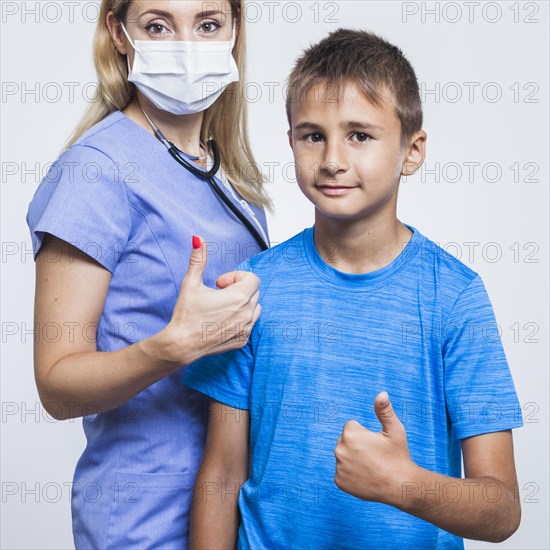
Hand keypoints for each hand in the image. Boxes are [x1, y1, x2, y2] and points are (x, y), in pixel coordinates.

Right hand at [157, 236, 260, 363]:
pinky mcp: (243, 340)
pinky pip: (250, 324)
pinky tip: (222, 321)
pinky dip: (240, 319)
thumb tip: (198, 238)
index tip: (219, 284)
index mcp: (239, 297)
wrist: (181, 344)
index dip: (235, 277)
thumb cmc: (186, 313)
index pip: (252, 278)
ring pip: (255, 308)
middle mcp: (247, 314)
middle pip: (254, 292)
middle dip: (238, 289)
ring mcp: (246, 329)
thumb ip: (198, 259)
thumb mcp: (191, 283)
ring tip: (221, 307)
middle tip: (218, 294)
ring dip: (242, 304)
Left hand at [334, 391, 414, 504]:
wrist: (400, 486)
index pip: (351, 426)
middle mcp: (339, 449)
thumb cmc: (398, 456)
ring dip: (353, 459)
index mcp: (350, 434)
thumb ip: (385, 410)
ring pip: (344, 456)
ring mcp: (338, 467)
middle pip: (345, 440)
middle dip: (357, 445)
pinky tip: (365, 477)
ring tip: (370, 467)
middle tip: (374, 456)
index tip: (376, 444)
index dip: (365, 434)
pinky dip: (351, 474)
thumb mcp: (394, 430)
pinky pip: (342, 472)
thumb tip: (382, 393)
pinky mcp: (339, 481)